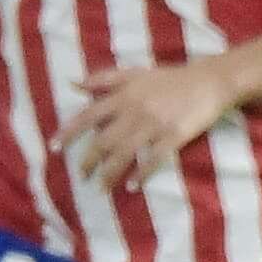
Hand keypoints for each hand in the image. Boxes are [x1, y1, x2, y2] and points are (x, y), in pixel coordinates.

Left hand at [70, 58, 242, 187]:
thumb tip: (72, 83)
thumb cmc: (169, 78)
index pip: (88, 115)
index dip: (69, 132)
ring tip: (101, 188)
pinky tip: (132, 186)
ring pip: (125, 153)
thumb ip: (103, 79)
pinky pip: (153, 159)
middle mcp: (134, 112)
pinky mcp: (173, 136)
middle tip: (81, 176)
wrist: (208, 81)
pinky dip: (141, 174)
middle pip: (104, 141)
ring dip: (110, 173)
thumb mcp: (134, 73)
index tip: (53, 148)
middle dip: (89, 161)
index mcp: (123, 96)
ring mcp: (154, 125)